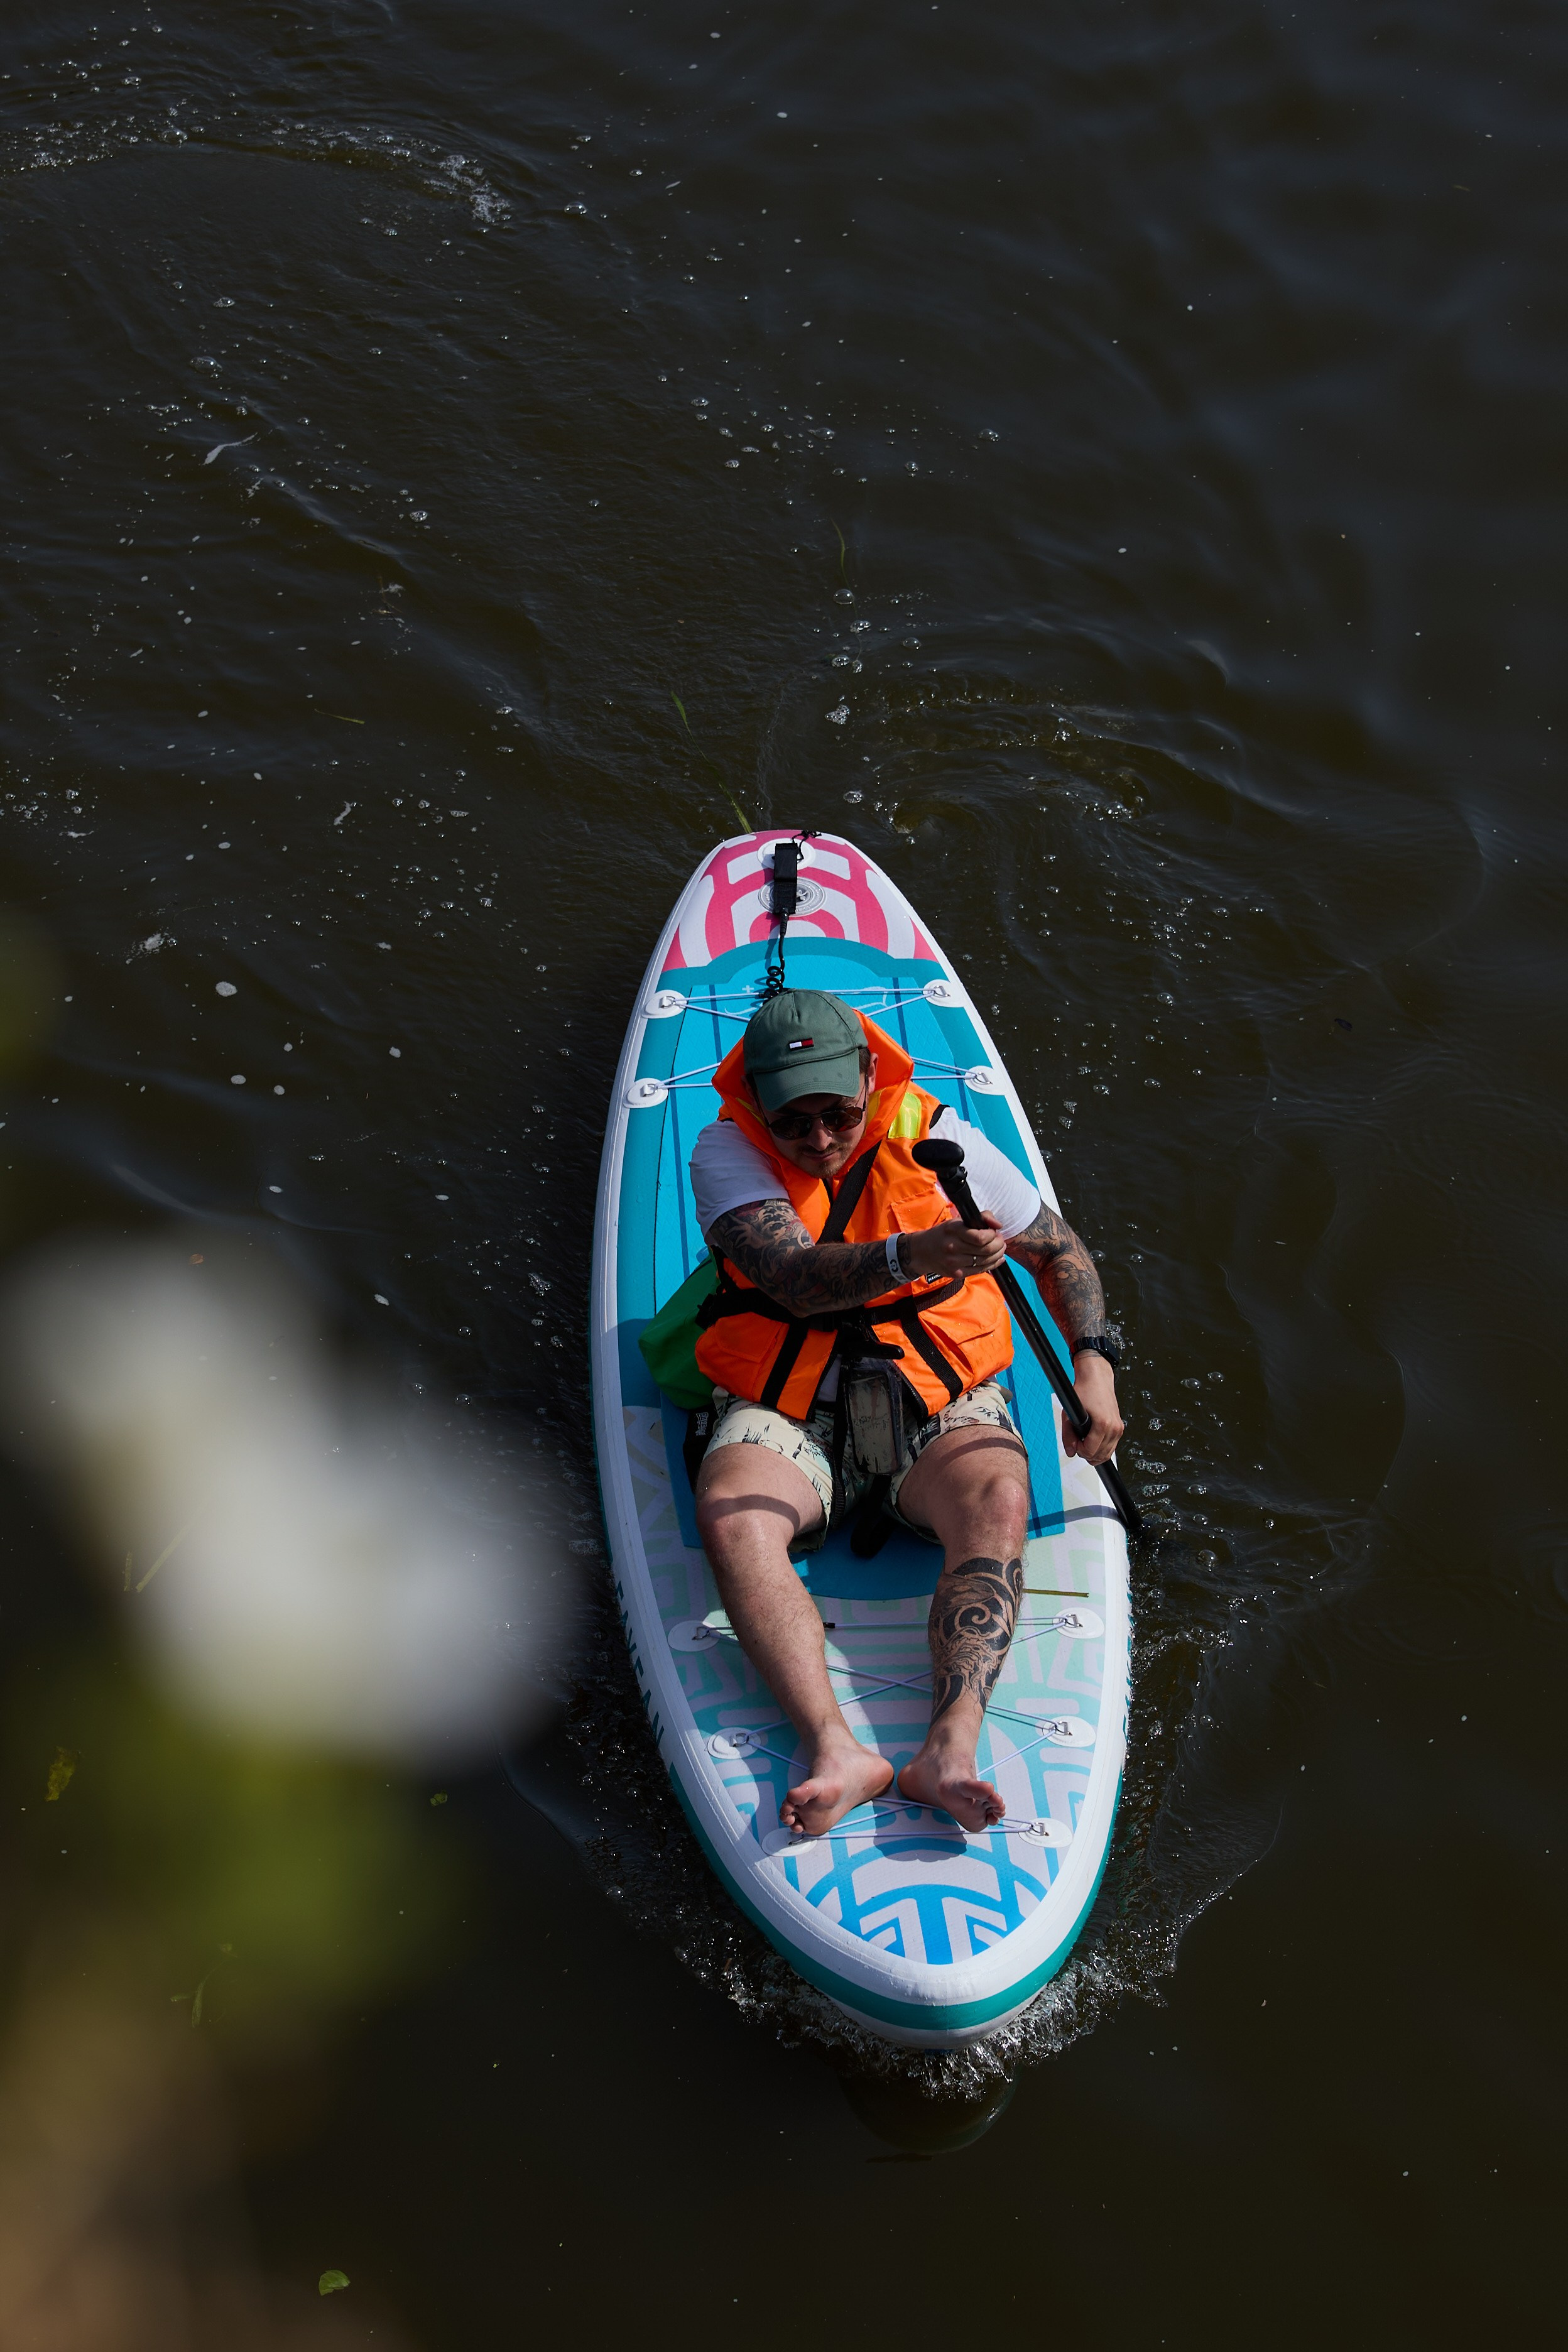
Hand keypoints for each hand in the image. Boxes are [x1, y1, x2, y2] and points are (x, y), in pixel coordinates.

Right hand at [901, 1211, 1009, 1281]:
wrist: (922, 1252)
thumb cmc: (942, 1235)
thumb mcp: (957, 1222)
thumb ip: (980, 1218)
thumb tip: (997, 1224)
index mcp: (953, 1230)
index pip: (981, 1237)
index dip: (993, 1235)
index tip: (995, 1232)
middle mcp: (953, 1247)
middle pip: (986, 1250)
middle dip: (999, 1245)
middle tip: (1000, 1240)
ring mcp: (954, 1262)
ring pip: (985, 1261)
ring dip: (997, 1254)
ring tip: (999, 1249)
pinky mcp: (956, 1273)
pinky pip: (980, 1270)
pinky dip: (992, 1264)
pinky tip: (997, 1259)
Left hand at [1064, 1350, 1124, 1464]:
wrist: (1096, 1379)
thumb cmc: (1084, 1392)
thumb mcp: (1069, 1414)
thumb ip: (1068, 1436)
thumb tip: (1070, 1451)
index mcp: (1103, 1423)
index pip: (1090, 1451)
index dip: (1078, 1450)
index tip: (1074, 1442)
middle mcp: (1114, 1427)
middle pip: (1100, 1456)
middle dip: (1086, 1453)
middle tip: (1077, 1442)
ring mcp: (1119, 1428)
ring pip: (1107, 1454)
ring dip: (1094, 1452)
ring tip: (1084, 1441)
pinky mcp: (1120, 1427)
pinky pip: (1111, 1447)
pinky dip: (1101, 1448)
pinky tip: (1092, 1440)